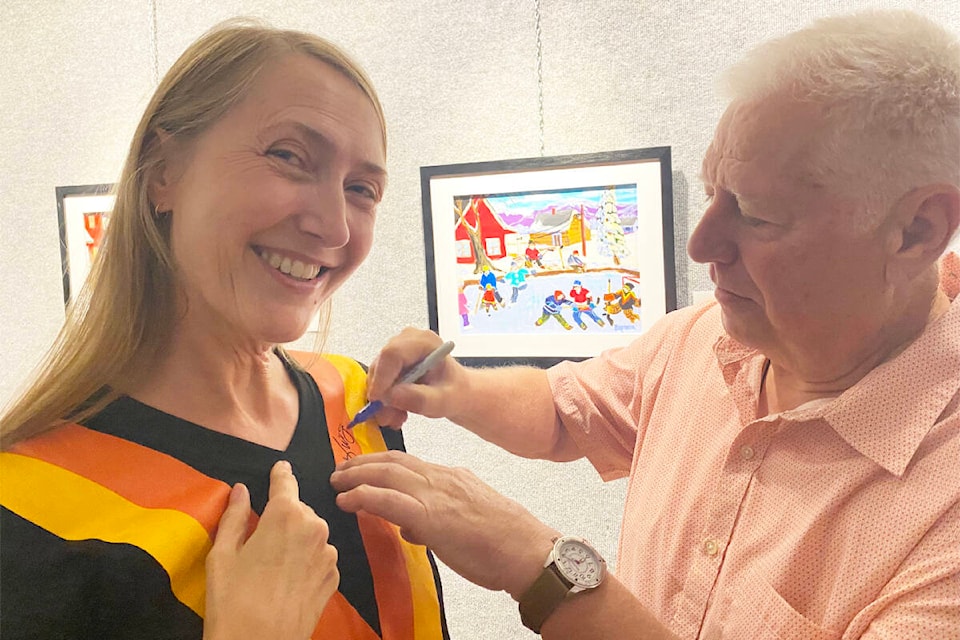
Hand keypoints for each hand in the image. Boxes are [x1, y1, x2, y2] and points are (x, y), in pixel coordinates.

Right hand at [204, 461, 338, 639]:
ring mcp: (329, 554)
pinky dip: (307, 561)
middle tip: (261, 539)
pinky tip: (289, 579)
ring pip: (312, 534)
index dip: (281, 474)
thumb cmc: (233, 600)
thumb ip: (234, 517)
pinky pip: (320, 557)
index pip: (285, 483)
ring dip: (297, 540)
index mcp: (286, 515)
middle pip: (299, 511)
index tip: (281, 466)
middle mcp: (315, 528)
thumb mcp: (222, 555)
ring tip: (274, 564)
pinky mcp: (335, 578)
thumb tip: (241, 489)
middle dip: (284, 517)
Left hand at [331, 451, 556, 598]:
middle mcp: (441, 478)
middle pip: (392, 461)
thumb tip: (410, 527)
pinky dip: (363, 496)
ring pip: (386, 474)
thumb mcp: (469, 518)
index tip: (360, 467)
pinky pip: (388, 500)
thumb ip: (437, 517)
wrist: (527, 551)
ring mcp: (435, 495)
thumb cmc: (504, 542)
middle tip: (339, 470)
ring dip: (355, 476)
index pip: (408, 462)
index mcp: (451, 477)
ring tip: (336, 483)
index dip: (379, 462)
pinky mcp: (431, 517)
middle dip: (361, 464)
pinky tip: (346, 500)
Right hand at [366, 327, 464, 428]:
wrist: (457, 392)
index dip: (382, 377)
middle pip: (380, 365)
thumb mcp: (444, 400)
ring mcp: (397, 351)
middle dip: (382, 395)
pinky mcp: (390, 364)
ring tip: (399, 417)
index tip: (379, 400)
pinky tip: (397, 411)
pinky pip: (377, 382)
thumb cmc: (455, 391)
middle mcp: (407, 341)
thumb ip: (421, 399)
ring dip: (383, 402)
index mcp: (424, 342)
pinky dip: (384, 401)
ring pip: (376, 376)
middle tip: (390, 417)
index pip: (393, 353)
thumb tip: (392, 395)